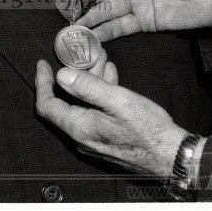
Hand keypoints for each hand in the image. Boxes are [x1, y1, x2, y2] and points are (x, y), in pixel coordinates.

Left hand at [34, 59, 186, 176]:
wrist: (168, 155)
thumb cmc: (147, 130)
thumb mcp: (118, 101)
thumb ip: (88, 87)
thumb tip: (62, 75)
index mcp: (79, 128)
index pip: (48, 105)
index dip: (43, 83)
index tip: (43, 64)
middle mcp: (82, 136)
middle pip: (66, 103)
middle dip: (73, 75)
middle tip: (82, 55)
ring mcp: (94, 139)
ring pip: (82, 105)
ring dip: (89, 81)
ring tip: (100, 58)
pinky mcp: (106, 138)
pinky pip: (94, 112)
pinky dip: (99, 92)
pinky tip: (111, 76)